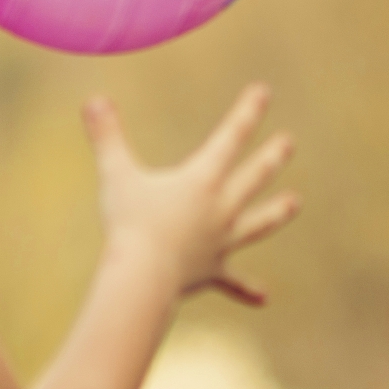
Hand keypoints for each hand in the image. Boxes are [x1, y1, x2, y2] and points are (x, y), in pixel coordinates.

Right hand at [83, 86, 297, 306]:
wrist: (143, 280)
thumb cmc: (129, 225)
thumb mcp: (116, 175)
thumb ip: (107, 136)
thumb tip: (93, 99)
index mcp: (202, 180)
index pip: (231, 137)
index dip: (247, 112)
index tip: (265, 91)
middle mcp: (220, 208)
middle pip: (253, 177)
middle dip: (272, 157)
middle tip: (288, 142)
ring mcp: (220, 242)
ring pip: (257, 223)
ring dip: (276, 212)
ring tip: (296, 203)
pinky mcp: (212, 272)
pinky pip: (233, 281)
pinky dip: (247, 289)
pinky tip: (264, 297)